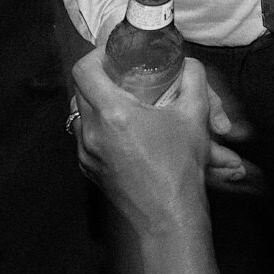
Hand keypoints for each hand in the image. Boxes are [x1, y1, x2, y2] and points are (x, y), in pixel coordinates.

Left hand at [73, 52, 248, 232]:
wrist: (169, 217)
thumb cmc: (180, 169)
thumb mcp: (195, 117)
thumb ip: (193, 79)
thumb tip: (187, 64)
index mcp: (113, 114)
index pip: (84, 70)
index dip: (97, 56)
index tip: (114, 56)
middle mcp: (91, 132)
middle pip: (79, 90)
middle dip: (99, 78)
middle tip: (122, 76)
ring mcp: (86, 154)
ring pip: (79, 114)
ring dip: (97, 103)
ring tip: (123, 103)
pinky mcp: (88, 169)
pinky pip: (84, 137)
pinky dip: (98, 127)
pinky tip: (123, 132)